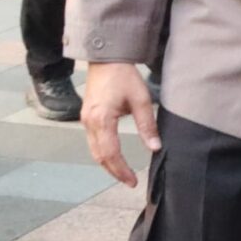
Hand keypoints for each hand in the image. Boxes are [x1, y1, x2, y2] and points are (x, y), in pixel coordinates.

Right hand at [81, 62, 156, 187]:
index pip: (111, 153)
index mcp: (102, 119)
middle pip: (100, 156)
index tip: (133, 181)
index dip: (122, 170)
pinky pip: (93, 141)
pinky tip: (114, 157)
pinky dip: (103, 153)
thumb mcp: (141, 100)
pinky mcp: (87, 116)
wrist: (106, 58)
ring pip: (94, 150)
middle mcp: (89, 122)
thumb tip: (155, 147)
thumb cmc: (124, 76)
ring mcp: (85, 119)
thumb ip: (147, 125)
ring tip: (124, 174)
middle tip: (130, 181)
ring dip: (108, 164)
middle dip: (114, 171)